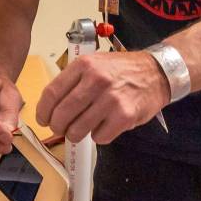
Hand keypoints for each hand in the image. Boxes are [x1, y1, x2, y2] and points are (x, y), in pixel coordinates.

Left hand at [36, 51, 168, 143]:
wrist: (156, 73)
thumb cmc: (122, 70)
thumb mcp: (94, 63)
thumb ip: (72, 80)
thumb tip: (50, 106)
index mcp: (84, 65)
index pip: (52, 93)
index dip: (43, 112)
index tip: (43, 119)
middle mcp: (96, 80)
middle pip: (61, 115)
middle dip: (57, 127)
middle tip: (61, 129)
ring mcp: (111, 99)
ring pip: (77, 130)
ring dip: (76, 134)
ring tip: (82, 129)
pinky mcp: (124, 116)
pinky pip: (99, 137)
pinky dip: (99, 136)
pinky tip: (105, 126)